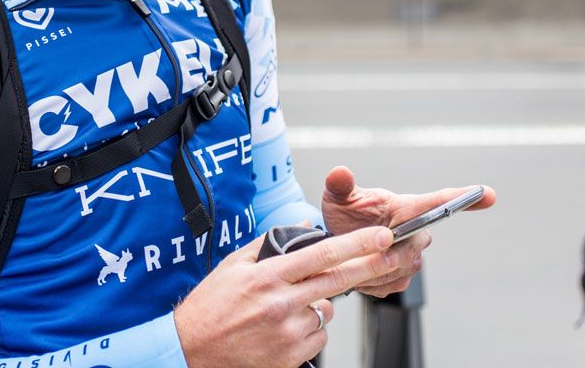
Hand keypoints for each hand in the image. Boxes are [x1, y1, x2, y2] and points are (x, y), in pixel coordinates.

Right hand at [174, 225, 395, 367]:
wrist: (192, 350)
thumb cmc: (210, 307)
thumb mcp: (233, 266)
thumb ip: (269, 245)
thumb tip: (303, 228)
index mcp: (267, 276)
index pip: (322, 255)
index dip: (356, 244)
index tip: (380, 236)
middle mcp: (281, 304)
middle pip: (338, 281)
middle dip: (371, 265)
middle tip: (392, 254)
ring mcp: (287, 333)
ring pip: (326, 312)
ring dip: (318, 304)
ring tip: (286, 307)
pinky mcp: (289, 357)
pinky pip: (318, 338)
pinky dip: (310, 330)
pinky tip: (286, 327)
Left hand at [321, 167, 496, 296]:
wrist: (336, 240)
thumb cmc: (343, 212)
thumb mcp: (338, 196)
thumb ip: (340, 185)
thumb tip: (340, 172)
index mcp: (406, 206)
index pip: (440, 201)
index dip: (465, 197)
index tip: (489, 193)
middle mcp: (416, 231)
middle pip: (419, 242)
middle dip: (395, 244)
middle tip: (371, 240)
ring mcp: (412, 256)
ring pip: (405, 266)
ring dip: (380, 263)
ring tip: (361, 253)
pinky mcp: (402, 278)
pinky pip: (393, 283)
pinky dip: (374, 278)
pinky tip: (361, 267)